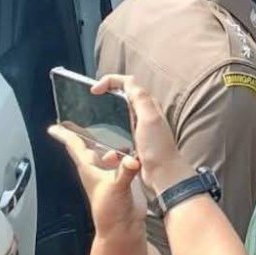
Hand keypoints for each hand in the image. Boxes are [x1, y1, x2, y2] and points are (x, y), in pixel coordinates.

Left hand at [47, 122, 144, 238]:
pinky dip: (125, 155)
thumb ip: (125, 172)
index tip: (53, 127)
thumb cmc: (111, 211)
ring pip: (105, 154)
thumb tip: (131, 160)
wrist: (122, 227)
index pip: (74, 146)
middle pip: (87, 147)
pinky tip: (132, 153)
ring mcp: (109, 174)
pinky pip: (121, 162)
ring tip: (113, 135)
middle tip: (71, 123)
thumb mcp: (117, 188)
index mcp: (90, 168)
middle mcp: (97, 169)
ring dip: (107, 145)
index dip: (64, 134)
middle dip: (81, 135)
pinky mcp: (123, 179)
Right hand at [93, 75, 193, 199]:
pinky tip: (103, 135)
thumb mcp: (149, 118)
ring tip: (95, 115)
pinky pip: (120, 129)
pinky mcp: (136, 140)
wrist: (162, 173)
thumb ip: (141, 99)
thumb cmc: (157, 147)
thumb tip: (128, 82)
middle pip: (124, 94)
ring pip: (121, 111)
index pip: (128, 82)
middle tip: (93, 98)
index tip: (95, 89)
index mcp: (148, 104)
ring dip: (108, 110)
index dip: (110, 81)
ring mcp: (140, 127)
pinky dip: (111, 128)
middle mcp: (145, 113)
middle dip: (108, 92)